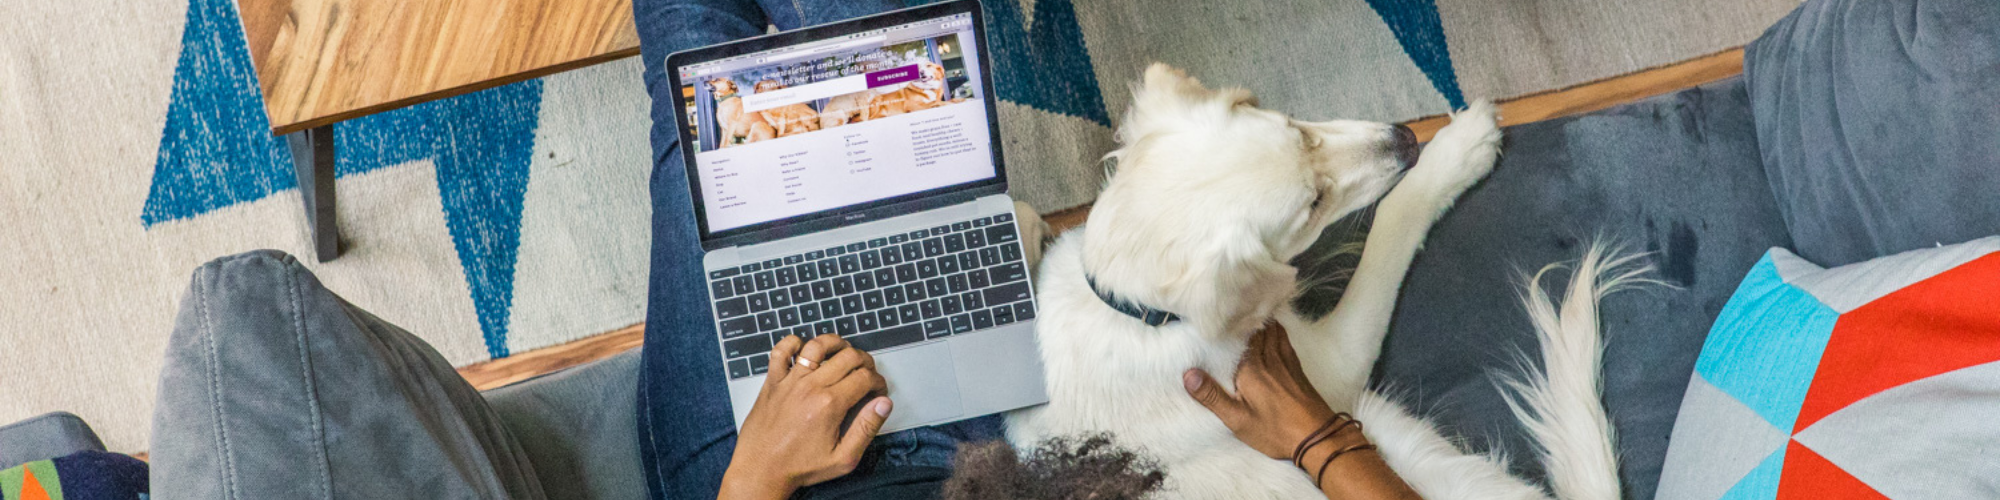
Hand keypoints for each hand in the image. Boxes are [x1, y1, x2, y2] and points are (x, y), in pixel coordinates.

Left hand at [720, 335, 892, 499]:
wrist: (760, 469)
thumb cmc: (798, 467)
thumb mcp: (842, 458)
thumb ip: (866, 428)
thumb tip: (883, 405)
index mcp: (830, 405)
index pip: (865, 378)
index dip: (878, 382)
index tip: (878, 391)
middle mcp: (810, 387)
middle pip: (848, 356)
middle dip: (866, 361)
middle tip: (867, 374)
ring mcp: (790, 381)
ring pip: (818, 345)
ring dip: (836, 344)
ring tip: (843, 353)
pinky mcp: (773, 381)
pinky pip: (781, 350)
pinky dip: (792, 343)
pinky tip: (804, 350)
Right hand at [1183, 323, 1337, 458]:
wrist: (1317, 436)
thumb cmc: (1275, 429)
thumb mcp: (1238, 419)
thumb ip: (1212, 396)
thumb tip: (1188, 374)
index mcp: (1251, 368)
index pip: (1239, 336)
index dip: (1230, 323)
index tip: (1218, 314)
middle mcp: (1268, 358)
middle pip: (1256, 329)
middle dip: (1244, 318)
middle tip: (1231, 310)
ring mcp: (1285, 361)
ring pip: (1272, 331)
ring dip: (1261, 320)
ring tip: (1249, 313)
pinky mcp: (1296, 368)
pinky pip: (1284, 340)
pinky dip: (1277, 329)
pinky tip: (1273, 329)